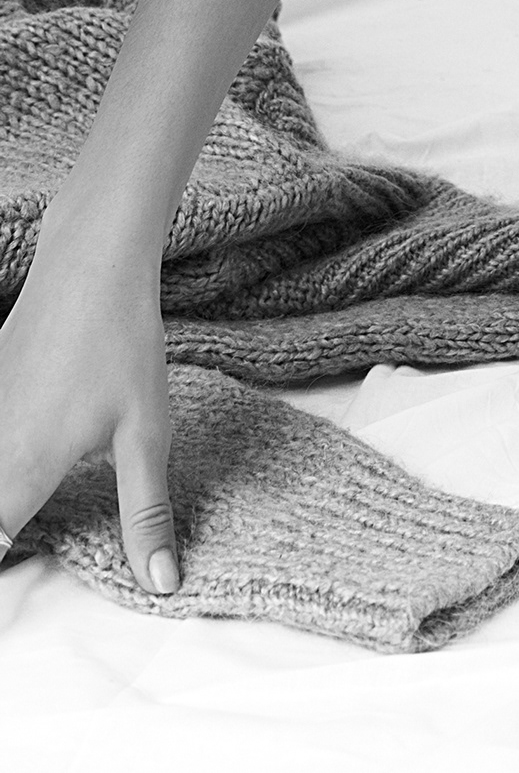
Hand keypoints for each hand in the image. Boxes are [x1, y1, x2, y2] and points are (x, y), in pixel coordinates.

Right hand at [0, 205, 176, 591]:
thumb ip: (146, 512)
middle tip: (25, 546)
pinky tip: (23, 459)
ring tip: (21, 517)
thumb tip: (161, 582)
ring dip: (3, 502)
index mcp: (23, 473)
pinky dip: (0, 463)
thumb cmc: (122, 343)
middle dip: (2, 536)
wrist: (89, 263)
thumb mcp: (145, 433)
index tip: (19, 597)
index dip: (2, 578)